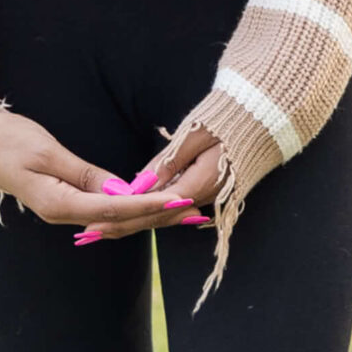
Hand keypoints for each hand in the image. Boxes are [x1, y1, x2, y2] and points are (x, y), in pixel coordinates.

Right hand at [0, 102, 207, 237]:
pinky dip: (130, 206)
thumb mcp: (48, 151)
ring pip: (114, 216)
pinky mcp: (63, 198)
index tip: (178, 201)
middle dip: (158, 216)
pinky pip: (103, 208)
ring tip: (184, 211)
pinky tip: (150, 204)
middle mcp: (61, 213)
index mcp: (57, 204)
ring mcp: (62, 208)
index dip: (149, 206)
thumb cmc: (8, 138)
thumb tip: (121, 192)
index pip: (114, 209)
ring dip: (148, 213)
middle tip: (195, 212)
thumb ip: (85, 174)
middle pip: (119, 220)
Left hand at [90, 124, 224, 240]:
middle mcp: (208, 196)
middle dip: (123, 226)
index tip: (97, 221)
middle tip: (89, 235)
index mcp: (203, 182)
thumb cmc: (227, 118)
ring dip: (134, 222)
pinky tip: (131, 215)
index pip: (157, 205)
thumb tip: (140, 183)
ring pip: (167, 215)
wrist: (262, 116)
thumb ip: (167, 161)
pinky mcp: (211, 191)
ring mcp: (211, 196)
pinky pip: (177, 207)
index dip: (125, 214)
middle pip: (159, 217)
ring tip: (101, 229)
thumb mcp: (195, 135)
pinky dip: (152, 213)